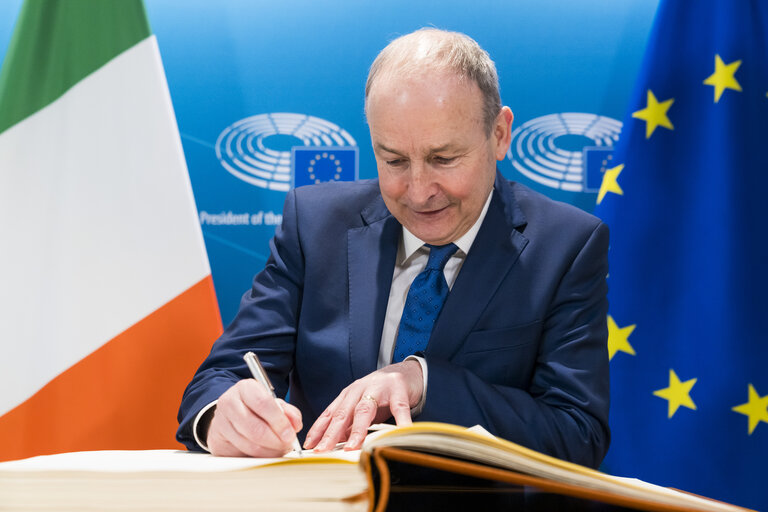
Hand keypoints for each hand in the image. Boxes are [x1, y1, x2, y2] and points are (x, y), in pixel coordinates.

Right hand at [207, 379, 301, 456]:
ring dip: (269, 450)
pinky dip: (258, 456)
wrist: (229, 414)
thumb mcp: (274, 404)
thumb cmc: (255, 408)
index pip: (263, 403)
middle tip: (287, 444)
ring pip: (249, 443)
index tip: (290, 433)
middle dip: (276, 440)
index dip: (279, 421)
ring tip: (280, 449)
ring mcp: (220, 421)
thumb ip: (288, 412)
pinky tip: (267, 452)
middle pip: (255, 428)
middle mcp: (229, 402)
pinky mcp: (216, 439)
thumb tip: (295, 424)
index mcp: (245, 388)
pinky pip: (241, 453)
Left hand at [304, 360, 422, 451]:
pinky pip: (398, 408)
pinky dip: (399, 422)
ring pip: (364, 410)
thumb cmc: (382, 393)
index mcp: (348, 395)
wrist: (406, 371)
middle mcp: (359, 390)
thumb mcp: (362, 406)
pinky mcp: (399, 390)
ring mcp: (379, 389)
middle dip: (331, 433)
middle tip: (323, 450)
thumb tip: (335, 444)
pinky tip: (399, 434)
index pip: (330, 414)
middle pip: (343, 413)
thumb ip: (350, 423)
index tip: (309, 446)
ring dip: (357, 430)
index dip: (318, 430)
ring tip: (351, 447)